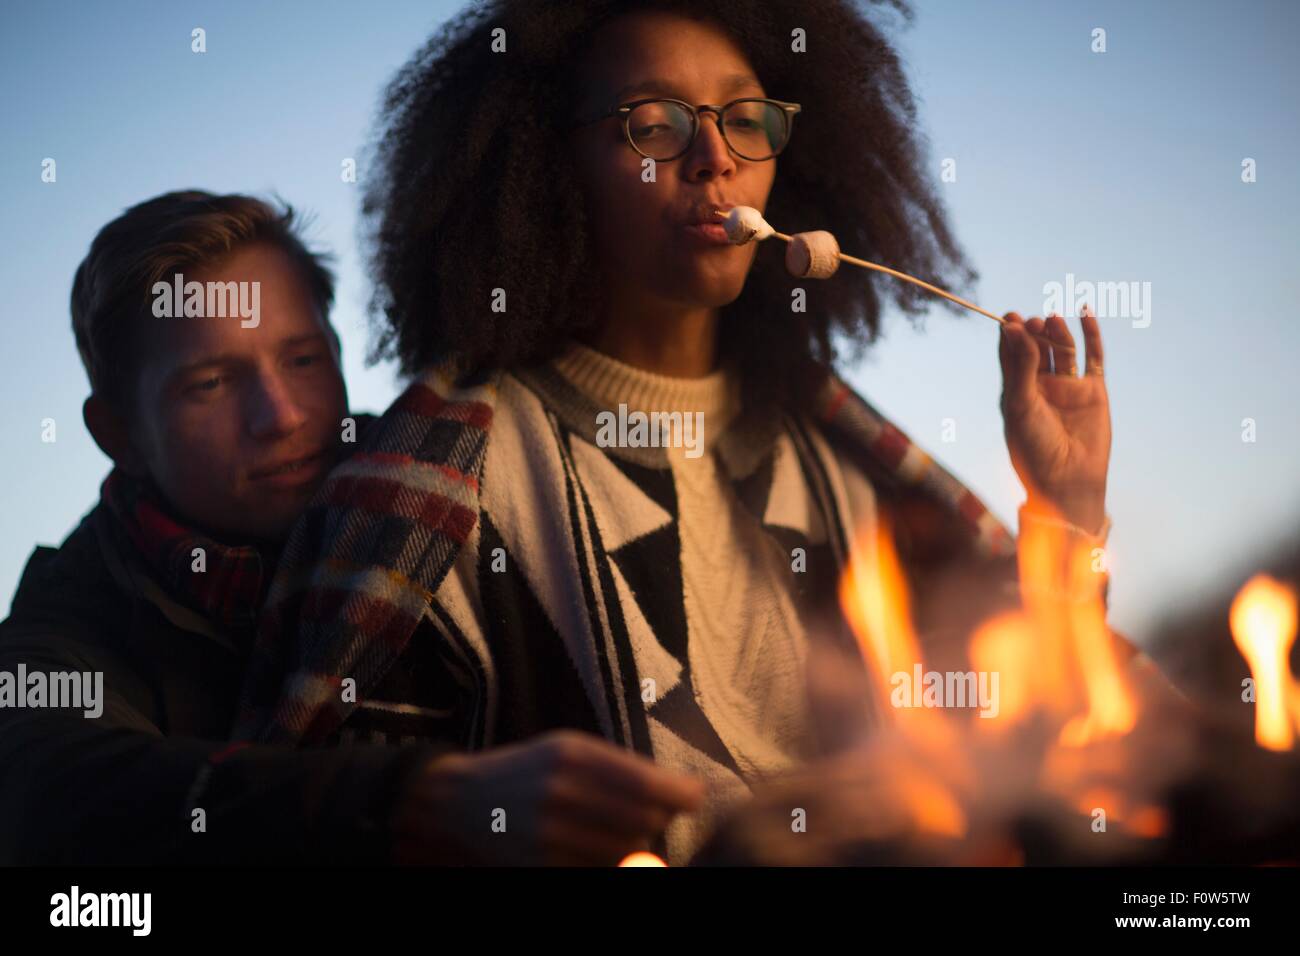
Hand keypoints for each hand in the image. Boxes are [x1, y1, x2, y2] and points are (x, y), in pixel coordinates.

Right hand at [391, 730, 705, 864]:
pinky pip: (599, 868)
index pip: (647, 782)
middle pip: (645, 819)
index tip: (695, 795)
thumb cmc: (526, 769)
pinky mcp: (543, 864)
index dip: (682, 793)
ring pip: (627, 849)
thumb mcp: (567, 748)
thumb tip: (679, 789)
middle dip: (659, 818)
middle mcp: (562, 792)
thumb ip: (617, 765)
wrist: (460, 802)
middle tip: (656, 813)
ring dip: (637, 843)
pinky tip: (597, 846)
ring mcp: (550, 833)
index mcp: (572, 754)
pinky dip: (609, 860)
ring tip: (620, 828)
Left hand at [997, 310, 1110, 532]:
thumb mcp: (1020, 405)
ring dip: (1057, 333)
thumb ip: (1019, 367)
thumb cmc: (1034, 449)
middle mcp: (1041, 386)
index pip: (1011, 354)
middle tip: (1031, 323)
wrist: (1067, 481)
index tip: (1009, 317)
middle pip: (1037, 348)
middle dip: (1034, 333)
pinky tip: (1085, 311)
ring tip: (1051, 320)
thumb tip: (1012, 327)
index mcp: (1016, 391)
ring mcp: (1068, 387)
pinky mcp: (1093, 391)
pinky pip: (1093, 357)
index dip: (1010, 334)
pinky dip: (1091, 334)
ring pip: (1063, 350)